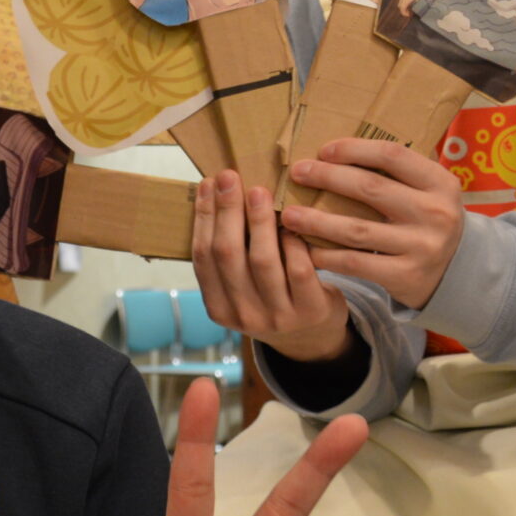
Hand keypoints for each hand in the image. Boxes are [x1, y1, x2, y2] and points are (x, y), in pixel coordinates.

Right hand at [192, 171, 349, 362]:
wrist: (313, 338)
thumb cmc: (273, 298)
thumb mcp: (242, 288)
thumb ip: (230, 256)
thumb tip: (218, 195)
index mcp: (218, 308)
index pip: (203, 257)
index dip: (203, 218)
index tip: (207, 184)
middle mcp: (244, 315)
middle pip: (228, 255)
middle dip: (227, 211)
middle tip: (229, 177)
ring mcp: (278, 316)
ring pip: (262, 260)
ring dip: (258, 220)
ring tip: (259, 191)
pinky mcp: (310, 310)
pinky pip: (299, 269)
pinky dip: (292, 242)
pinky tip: (292, 222)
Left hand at [281, 138, 466, 308]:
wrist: (456, 272)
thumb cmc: (425, 220)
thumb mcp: (426, 191)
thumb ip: (395, 173)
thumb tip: (332, 153)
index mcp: (440, 183)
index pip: (392, 155)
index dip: (354, 149)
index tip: (323, 150)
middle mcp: (435, 213)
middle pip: (370, 188)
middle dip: (327, 178)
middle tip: (297, 173)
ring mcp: (422, 246)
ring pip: (357, 229)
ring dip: (316, 221)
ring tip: (289, 215)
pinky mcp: (406, 275)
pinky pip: (355, 262)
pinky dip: (326, 255)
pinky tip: (306, 249)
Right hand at [394, 0, 424, 15]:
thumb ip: (421, 4)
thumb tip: (422, 10)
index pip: (402, 8)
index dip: (405, 13)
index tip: (410, 16)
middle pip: (400, 6)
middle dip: (404, 11)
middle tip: (411, 13)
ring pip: (401, 3)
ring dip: (405, 7)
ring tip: (411, 9)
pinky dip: (406, 3)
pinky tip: (412, 3)